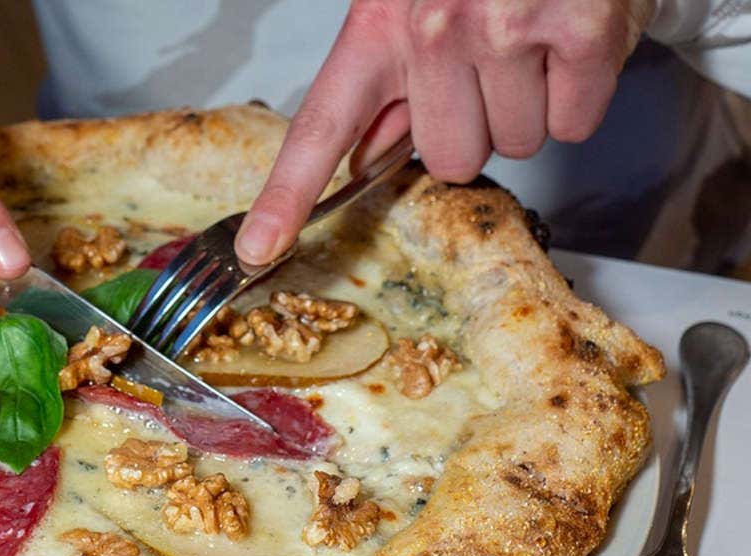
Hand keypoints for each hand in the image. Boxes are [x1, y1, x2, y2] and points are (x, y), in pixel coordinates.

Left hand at [235, 0, 653, 265]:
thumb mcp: (409, 0)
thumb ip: (389, 79)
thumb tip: (370, 154)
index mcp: (379, 24)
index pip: (322, 127)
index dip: (287, 195)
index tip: (259, 247)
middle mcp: (434, 29)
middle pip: (451, 160)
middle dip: (476, 125)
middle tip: (490, 65)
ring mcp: (507, 31)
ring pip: (516, 144)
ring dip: (531, 105)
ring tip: (534, 41)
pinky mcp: (580, 32)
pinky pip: (572, 123)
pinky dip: (580, 93)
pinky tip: (570, 42)